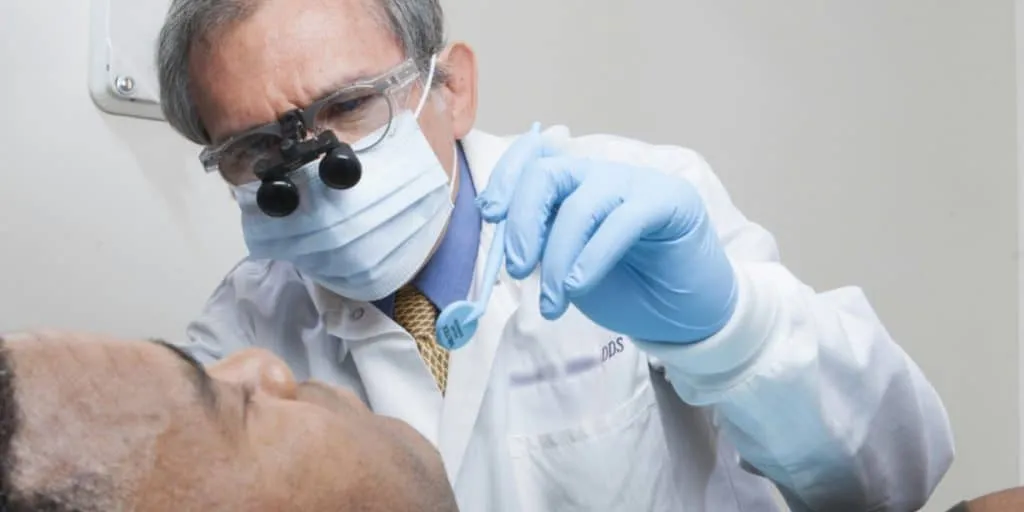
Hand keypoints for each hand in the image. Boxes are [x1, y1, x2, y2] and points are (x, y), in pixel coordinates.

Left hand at [476, 125, 737, 342]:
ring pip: (581, 203)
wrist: (686, 315)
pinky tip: (579, 286)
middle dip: (523, 220)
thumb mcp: (569, 268)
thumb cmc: (628, 289)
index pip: (532, 159)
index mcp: (575, 185)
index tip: (490, 215)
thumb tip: (506, 242)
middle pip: (548, 173)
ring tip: (554, 303)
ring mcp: (637, 183)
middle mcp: (602, 174)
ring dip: (558, 256)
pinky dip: (592, 257)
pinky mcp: (670, 201)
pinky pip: (621, 222)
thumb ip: (542, 246)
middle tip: (517, 268)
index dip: (505, 179)